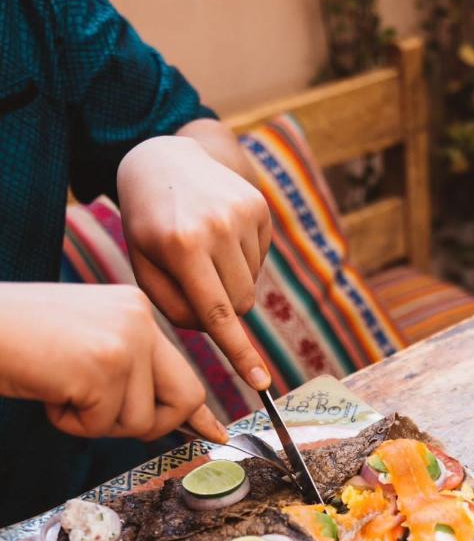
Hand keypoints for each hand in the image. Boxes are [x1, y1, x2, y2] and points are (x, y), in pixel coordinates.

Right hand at [0, 283, 226, 442]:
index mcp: (137, 310)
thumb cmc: (20, 342)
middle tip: (102, 416)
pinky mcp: (104, 366)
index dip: (197, 411)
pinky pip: (103, 424)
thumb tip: (179, 415)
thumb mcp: (87, 347)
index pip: (185, 370)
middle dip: (153, 425)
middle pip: (186, 397)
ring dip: (95, 422)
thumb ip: (131, 372)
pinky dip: (70, 422)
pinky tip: (47, 391)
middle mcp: (140, 319)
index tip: (214, 433)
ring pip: (141, 420)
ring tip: (60, 389)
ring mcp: (125, 341)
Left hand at [117, 134, 271, 389]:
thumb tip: (216, 328)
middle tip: (196, 283)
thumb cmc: (148, 223)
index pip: (217, 314)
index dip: (240, 353)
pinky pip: (260, 261)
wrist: (164, 157)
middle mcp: (217, 229)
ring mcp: (243, 215)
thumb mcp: (143, 265)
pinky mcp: (260, 208)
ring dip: (231, 284)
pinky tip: (220, 236)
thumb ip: (174, 306)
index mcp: (182, 246)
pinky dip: (241, 261)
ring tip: (204, 253)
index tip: (261, 383)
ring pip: (252, 286)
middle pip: (240, 304)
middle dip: (222, 308)